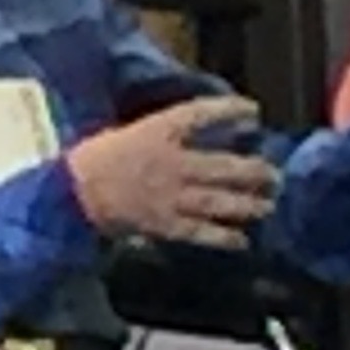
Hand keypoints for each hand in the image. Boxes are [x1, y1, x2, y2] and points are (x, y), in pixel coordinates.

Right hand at [64, 96, 278, 247]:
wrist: (73, 193)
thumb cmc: (100, 158)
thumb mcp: (134, 130)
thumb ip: (168, 131)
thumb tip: (204, 129)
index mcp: (159, 131)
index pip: (202, 114)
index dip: (230, 110)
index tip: (253, 111)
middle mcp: (171, 162)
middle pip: (222, 165)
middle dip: (254, 171)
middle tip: (275, 174)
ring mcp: (169, 195)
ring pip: (218, 201)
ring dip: (248, 204)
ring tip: (267, 205)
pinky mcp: (164, 223)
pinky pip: (200, 232)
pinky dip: (223, 237)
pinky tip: (242, 239)